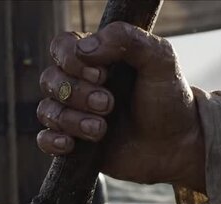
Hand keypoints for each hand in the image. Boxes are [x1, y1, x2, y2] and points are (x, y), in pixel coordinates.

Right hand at [37, 22, 205, 192]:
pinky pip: (44, 139)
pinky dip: (52, 140)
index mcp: (97, 58)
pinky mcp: (74, 143)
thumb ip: (129, 40)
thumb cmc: (168, 101)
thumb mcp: (160, 61)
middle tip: (109, 104)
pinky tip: (70, 144)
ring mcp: (75, 114)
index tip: (103, 74)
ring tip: (101, 130)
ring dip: (72, 119)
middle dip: (78, 94)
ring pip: (48, 110)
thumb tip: (85, 47)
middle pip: (51, 79)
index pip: (62, 46)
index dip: (73, 60)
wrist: (176, 147)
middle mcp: (81, 84)